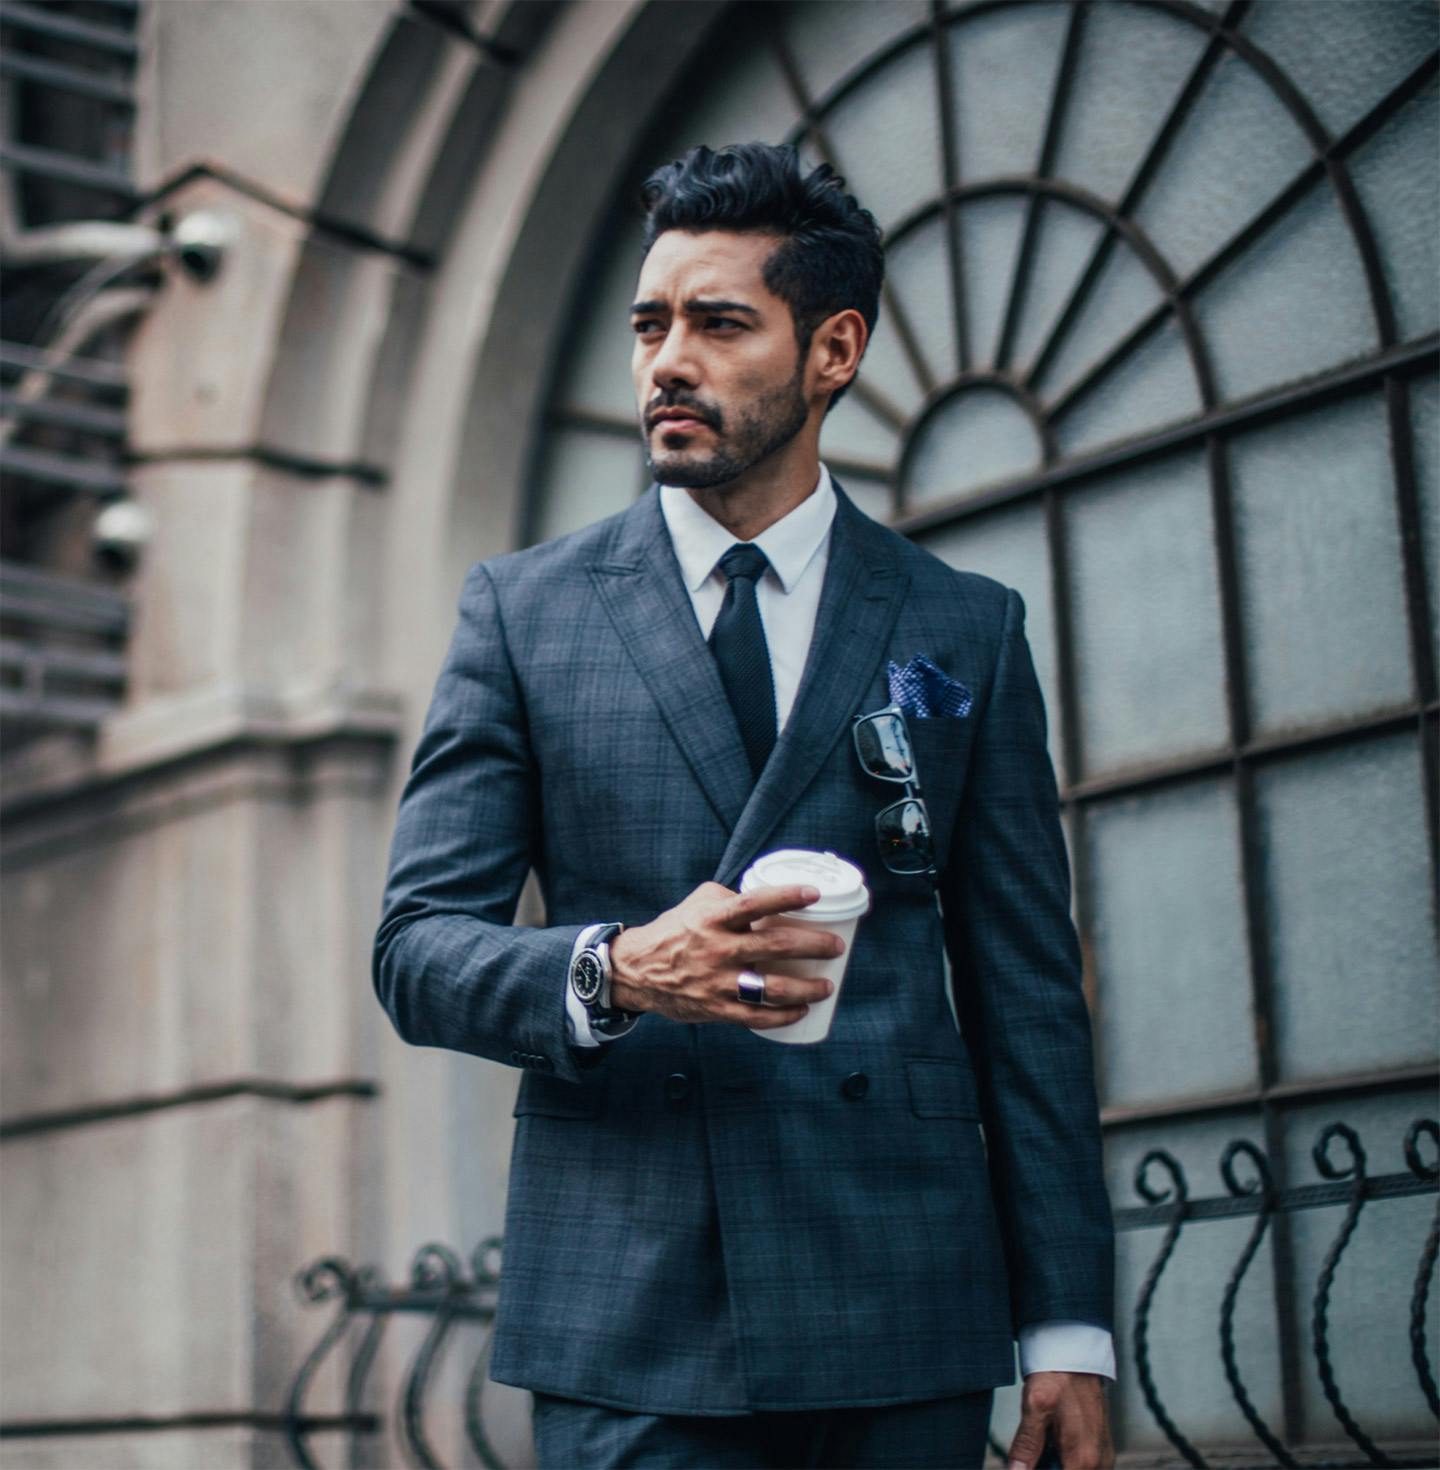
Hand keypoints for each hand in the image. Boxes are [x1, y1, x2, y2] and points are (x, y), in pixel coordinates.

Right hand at [608, 881, 842, 1029]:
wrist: (638, 971)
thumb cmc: (675, 931)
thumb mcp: (699, 903)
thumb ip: (732, 897)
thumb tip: (770, 898)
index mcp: (713, 919)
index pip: (754, 903)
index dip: (787, 897)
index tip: (814, 894)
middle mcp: (717, 950)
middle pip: (776, 945)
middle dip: (813, 946)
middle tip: (835, 947)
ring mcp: (717, 982)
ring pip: (772, 988)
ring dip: (806, 988)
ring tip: (827, 985)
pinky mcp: (716, 1009)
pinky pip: (756, 1017)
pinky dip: (783, 1016)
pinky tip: (801, 1011)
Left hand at [1008, 1372, 1111, 1469]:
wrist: (1076, 1357)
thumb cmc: (1056, 1378)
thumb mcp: (1034, 1408)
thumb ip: (1027, 1445)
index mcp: (1082, 1459)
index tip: (1029, 1461)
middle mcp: (1099, 1463)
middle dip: (1048, 1466)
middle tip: (1035, 1450)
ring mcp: (1104, 1457)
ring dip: (1057, 1463)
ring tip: (1047, 1441)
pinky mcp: (1104, 1450)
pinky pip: (1084, 1466)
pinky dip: (1067, 1460)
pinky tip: (1056, 1442)